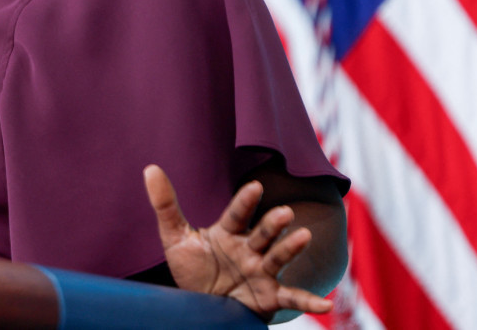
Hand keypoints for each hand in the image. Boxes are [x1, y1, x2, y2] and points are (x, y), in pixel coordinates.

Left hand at [143, 164, 332, 321]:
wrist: (203, 308)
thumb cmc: (193, 270)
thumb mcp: (176, 239)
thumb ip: (166, 205)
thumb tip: (149, 168)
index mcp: (229, 233)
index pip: (238, 214)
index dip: (246, 202)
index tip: (255, 187)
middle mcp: (250, 249)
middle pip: (263, 233)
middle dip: (272, 223)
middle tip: (283, 212)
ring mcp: (262, 272)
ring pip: (278, 257)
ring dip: (291, 248)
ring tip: (304, 236)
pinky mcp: (270, 297)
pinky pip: (291, 298)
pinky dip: (310, 300)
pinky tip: (327, 303)